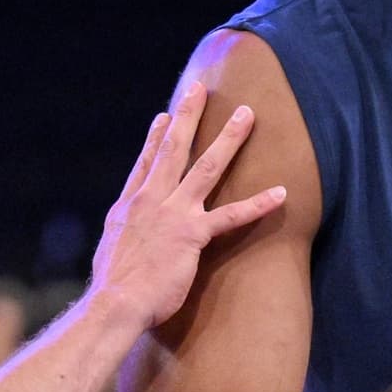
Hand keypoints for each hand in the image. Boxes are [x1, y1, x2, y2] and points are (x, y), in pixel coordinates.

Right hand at [91, 82, 287, 329]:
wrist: (114, 303)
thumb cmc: (112, 288)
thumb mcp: (110, 251)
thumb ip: (122, 236)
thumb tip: (124, 239)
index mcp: (129, 206)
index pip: (145, 164)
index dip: (155, 138)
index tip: (165, 116)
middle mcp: (151, 201)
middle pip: (173, 150)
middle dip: (189, 116)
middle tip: (200, 88)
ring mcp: (174, 214)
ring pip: (206, 168)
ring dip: (229, 139)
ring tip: (247, 115)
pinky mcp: (193, 235)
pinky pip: (232, 215)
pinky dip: (258, 203)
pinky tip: (281, 192)